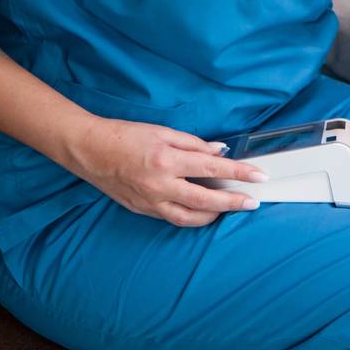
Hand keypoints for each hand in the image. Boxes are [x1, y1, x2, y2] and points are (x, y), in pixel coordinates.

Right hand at [68, 117, 265, 226]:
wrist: (89, 150)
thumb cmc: (126, 136)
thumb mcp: (164, 132)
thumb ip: (195, 144)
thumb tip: (220, 152)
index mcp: (167, 161)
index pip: (213, 169)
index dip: (240, 173)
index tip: (259, 177)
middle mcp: (160, 185)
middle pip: (206, 200)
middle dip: (233, 202)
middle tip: (253, 202)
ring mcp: (150, 201)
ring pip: (189, 217)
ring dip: (213, 214)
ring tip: (230, 207)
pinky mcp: (141, 209)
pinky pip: (173, 217)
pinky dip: (192, 216)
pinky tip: (204, 210)